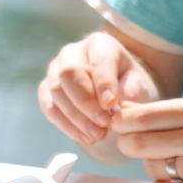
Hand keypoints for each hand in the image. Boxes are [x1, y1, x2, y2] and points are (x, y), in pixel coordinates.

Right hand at [39, 32, 156, 144]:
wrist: (111, 87)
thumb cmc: (126, 83)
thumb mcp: (136, 83)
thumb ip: (130, 91)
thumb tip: (117, 107)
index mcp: (99, 44)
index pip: (98, 61)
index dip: (103, 84)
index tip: (111, 106)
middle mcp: (71, 52)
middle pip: (69, 73)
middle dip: (85, 102)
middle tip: (103, 124)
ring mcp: (54, 70)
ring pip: (56, 91)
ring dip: (76, 117)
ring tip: (97, 136)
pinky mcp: (45, 88)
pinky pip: (49, 107)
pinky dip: (66, 125)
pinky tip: (84, 138)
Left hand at [112, 99, 182, 182]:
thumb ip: (160, 111)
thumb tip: (120, 112)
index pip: (139, 118)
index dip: (121, 122)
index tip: (120, 124)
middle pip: (135, 145)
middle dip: (130, 144)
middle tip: (138, 143)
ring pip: (150, 168)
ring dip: (155, 165)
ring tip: (179, 159)